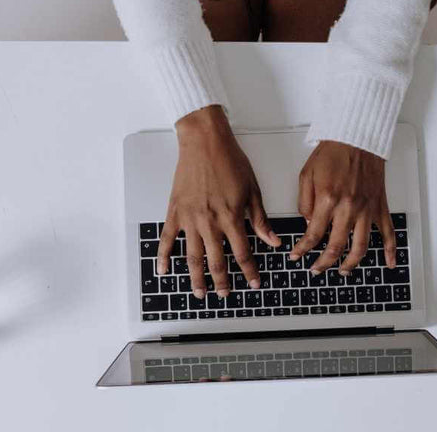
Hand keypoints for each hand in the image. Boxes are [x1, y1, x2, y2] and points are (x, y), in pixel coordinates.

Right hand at [158, 106, 279, 298]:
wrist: (204, 142)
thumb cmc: (229, 161)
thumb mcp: (252, 190)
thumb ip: (260, 219)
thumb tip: (273, 241)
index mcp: (231, 217)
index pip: (242, 253)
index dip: (249, 271)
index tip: (254, 283)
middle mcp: (209, 222)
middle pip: (216, 261)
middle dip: (222, 282)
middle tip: (225, 294)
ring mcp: (190, 219)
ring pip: (192, 257)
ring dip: (196, 278)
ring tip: (200, 292)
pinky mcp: (175, 212)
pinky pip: (167, 239)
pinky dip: (163, 256)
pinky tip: (163, 270)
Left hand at [291, 141, 395, 274]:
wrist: (357, 137)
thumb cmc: (333, 152)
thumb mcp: (307, 175)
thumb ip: (305, 203)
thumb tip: (308, 224)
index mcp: (328, 199)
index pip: (313, 234)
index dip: (302, 250)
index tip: (296, 256)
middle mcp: (348, 208)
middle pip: (336, 247)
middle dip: (323, 263)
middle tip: (316, 269)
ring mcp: (366, 209)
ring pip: (360, 247)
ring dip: (351, 264)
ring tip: (342, 271)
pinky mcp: (379, 206)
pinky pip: (388, 232)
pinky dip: (390, 250)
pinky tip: (388, 263)